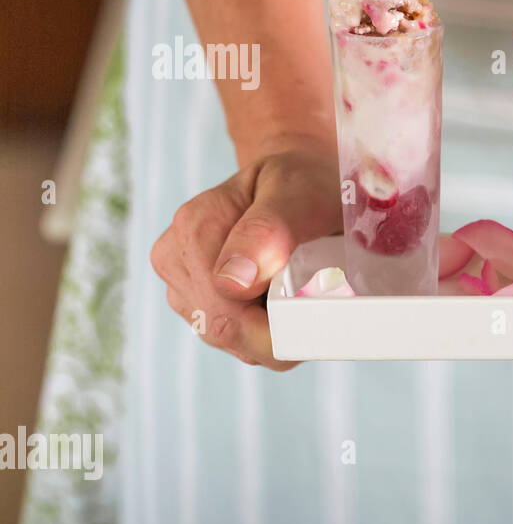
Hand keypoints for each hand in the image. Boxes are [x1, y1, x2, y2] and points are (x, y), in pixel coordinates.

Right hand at [150, 139, 340, 368]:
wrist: (300, 182)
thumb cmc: (304, 183)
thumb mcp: (299, 191)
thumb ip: (268, 229)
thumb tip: (231, 282)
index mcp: (195, 226)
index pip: (224, 308)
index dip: (276, 326)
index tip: (322, 314)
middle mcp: (177, 257)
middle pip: (224, 330)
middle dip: (278, 334)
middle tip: (325, 306)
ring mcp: (183, 284)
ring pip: (230, 341)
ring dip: (274, 334)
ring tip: (306, 294)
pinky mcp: (196, 303)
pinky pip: (235, 340)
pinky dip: (268, 333)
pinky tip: (289, 304)